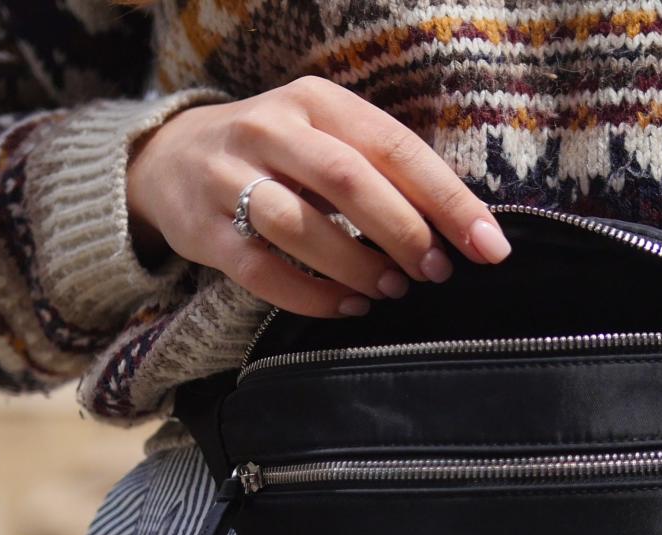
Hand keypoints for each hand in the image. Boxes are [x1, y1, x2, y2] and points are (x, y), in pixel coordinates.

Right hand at [125, 76, 512, 317]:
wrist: (171, 159)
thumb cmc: (281, 156)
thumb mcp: (330, 138)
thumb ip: (386, 172)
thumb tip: (464, 230)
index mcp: (317, 100)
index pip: (395, 147)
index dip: (447, 199)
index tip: (489, 245)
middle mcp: (270, 129)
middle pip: (348, 181)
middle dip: (404, 233)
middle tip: (436, 272)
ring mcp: (229, 178)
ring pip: (300, 225)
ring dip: (358, 266)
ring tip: (393, 290)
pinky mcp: (203, 230)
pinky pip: (262, 270)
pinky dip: (313, 296)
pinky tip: (349, 306)